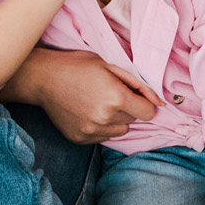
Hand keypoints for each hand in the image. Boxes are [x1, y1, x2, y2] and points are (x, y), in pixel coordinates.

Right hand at [5, 48, 160, 142]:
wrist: (43, 78)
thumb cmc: (78, 66)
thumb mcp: (111, 66)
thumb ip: (139, 85)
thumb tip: (160, 103)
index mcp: (116, 98)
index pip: (148, 113)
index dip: (142, 103)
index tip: (132, 95)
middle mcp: (105, 118)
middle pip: (133, 121)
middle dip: (127, 109)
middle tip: (108, 93)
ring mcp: (91, 130)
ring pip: (119, 131)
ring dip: (114, 120)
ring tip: (97, 103)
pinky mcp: (80, 138)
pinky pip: (102, 137)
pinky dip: (99, 127)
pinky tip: (86, 111)